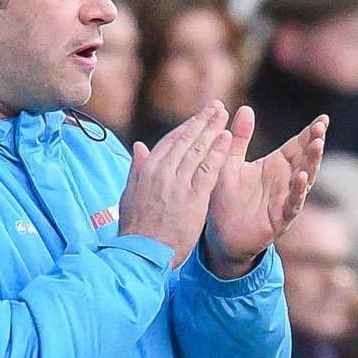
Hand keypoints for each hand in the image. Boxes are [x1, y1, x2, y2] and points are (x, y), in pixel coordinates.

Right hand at [119, 102, 231, 268]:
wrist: (142, 252)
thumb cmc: (136, 228)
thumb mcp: (130, 194)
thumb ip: (137, 168)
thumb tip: (139, 146)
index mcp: (147, 169)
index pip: (170, 141)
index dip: (187, 126)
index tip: (199, 116)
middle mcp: (162, 171)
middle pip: (186, 139)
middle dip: (202, 121)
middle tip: (217, 106)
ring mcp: (177, 183)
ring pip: (198, 149)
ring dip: (212, 129)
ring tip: (224, 114)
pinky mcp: (192, 197)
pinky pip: (208, 168)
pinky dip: (218, 151)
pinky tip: (227, 137)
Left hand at [202, 107, 326, 277]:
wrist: (220, 234)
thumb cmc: (227, 198)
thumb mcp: (230, 163)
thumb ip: (239, 138)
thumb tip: (246, 108)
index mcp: (276, 165)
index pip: (297, 145)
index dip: (310, 132)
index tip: (323, 118)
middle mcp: (285, 181)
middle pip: (305, 160)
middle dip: (314, 144)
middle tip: (320, 128)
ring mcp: (285, 200)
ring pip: (305, 180)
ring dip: (312, 164)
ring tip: (317, 146)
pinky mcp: (280, 220)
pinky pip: (292, 205)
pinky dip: (298, 192)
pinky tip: (301, 178)